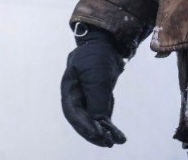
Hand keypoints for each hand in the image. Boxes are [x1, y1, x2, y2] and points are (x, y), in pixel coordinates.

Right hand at [61, 25, 127, 146]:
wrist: (107, 44)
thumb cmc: (97, 56)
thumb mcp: (96, 76)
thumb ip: (96, 98)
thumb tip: (99, 121)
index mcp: (69, 89)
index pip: (73, 113)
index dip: (83, 125)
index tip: (97, 134)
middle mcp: (76, 96)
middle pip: (82, 120)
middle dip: (94, 133)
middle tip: (108, 143)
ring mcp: (86, 98)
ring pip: (93, 120)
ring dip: (104, 132)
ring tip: (118, 140)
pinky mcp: (97, 98)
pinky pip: (102, 115)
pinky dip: (109, 125)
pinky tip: (119, 134)